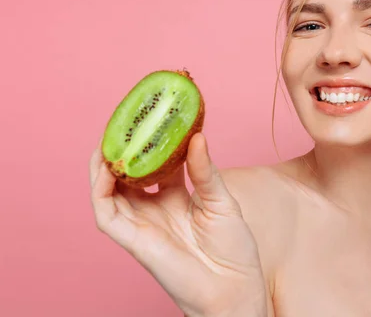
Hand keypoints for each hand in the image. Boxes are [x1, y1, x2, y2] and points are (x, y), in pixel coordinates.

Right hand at [89, 133, 268, 316]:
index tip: (153, 118)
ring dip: (105, 166)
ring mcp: (142, 224)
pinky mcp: (133, 241)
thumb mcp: (221, 201)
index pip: (156, 164)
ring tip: (109, 139)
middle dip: (124, 150)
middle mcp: (155, 208)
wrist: (234, 289)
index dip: (151, 142)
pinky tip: (107, 168)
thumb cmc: (233, 250)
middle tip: (125, 123)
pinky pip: (107, 213)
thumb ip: (204, 171)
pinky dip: (101, 190)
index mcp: (176, 198)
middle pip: (129, 175)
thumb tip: (198, 137)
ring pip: (110, 191)